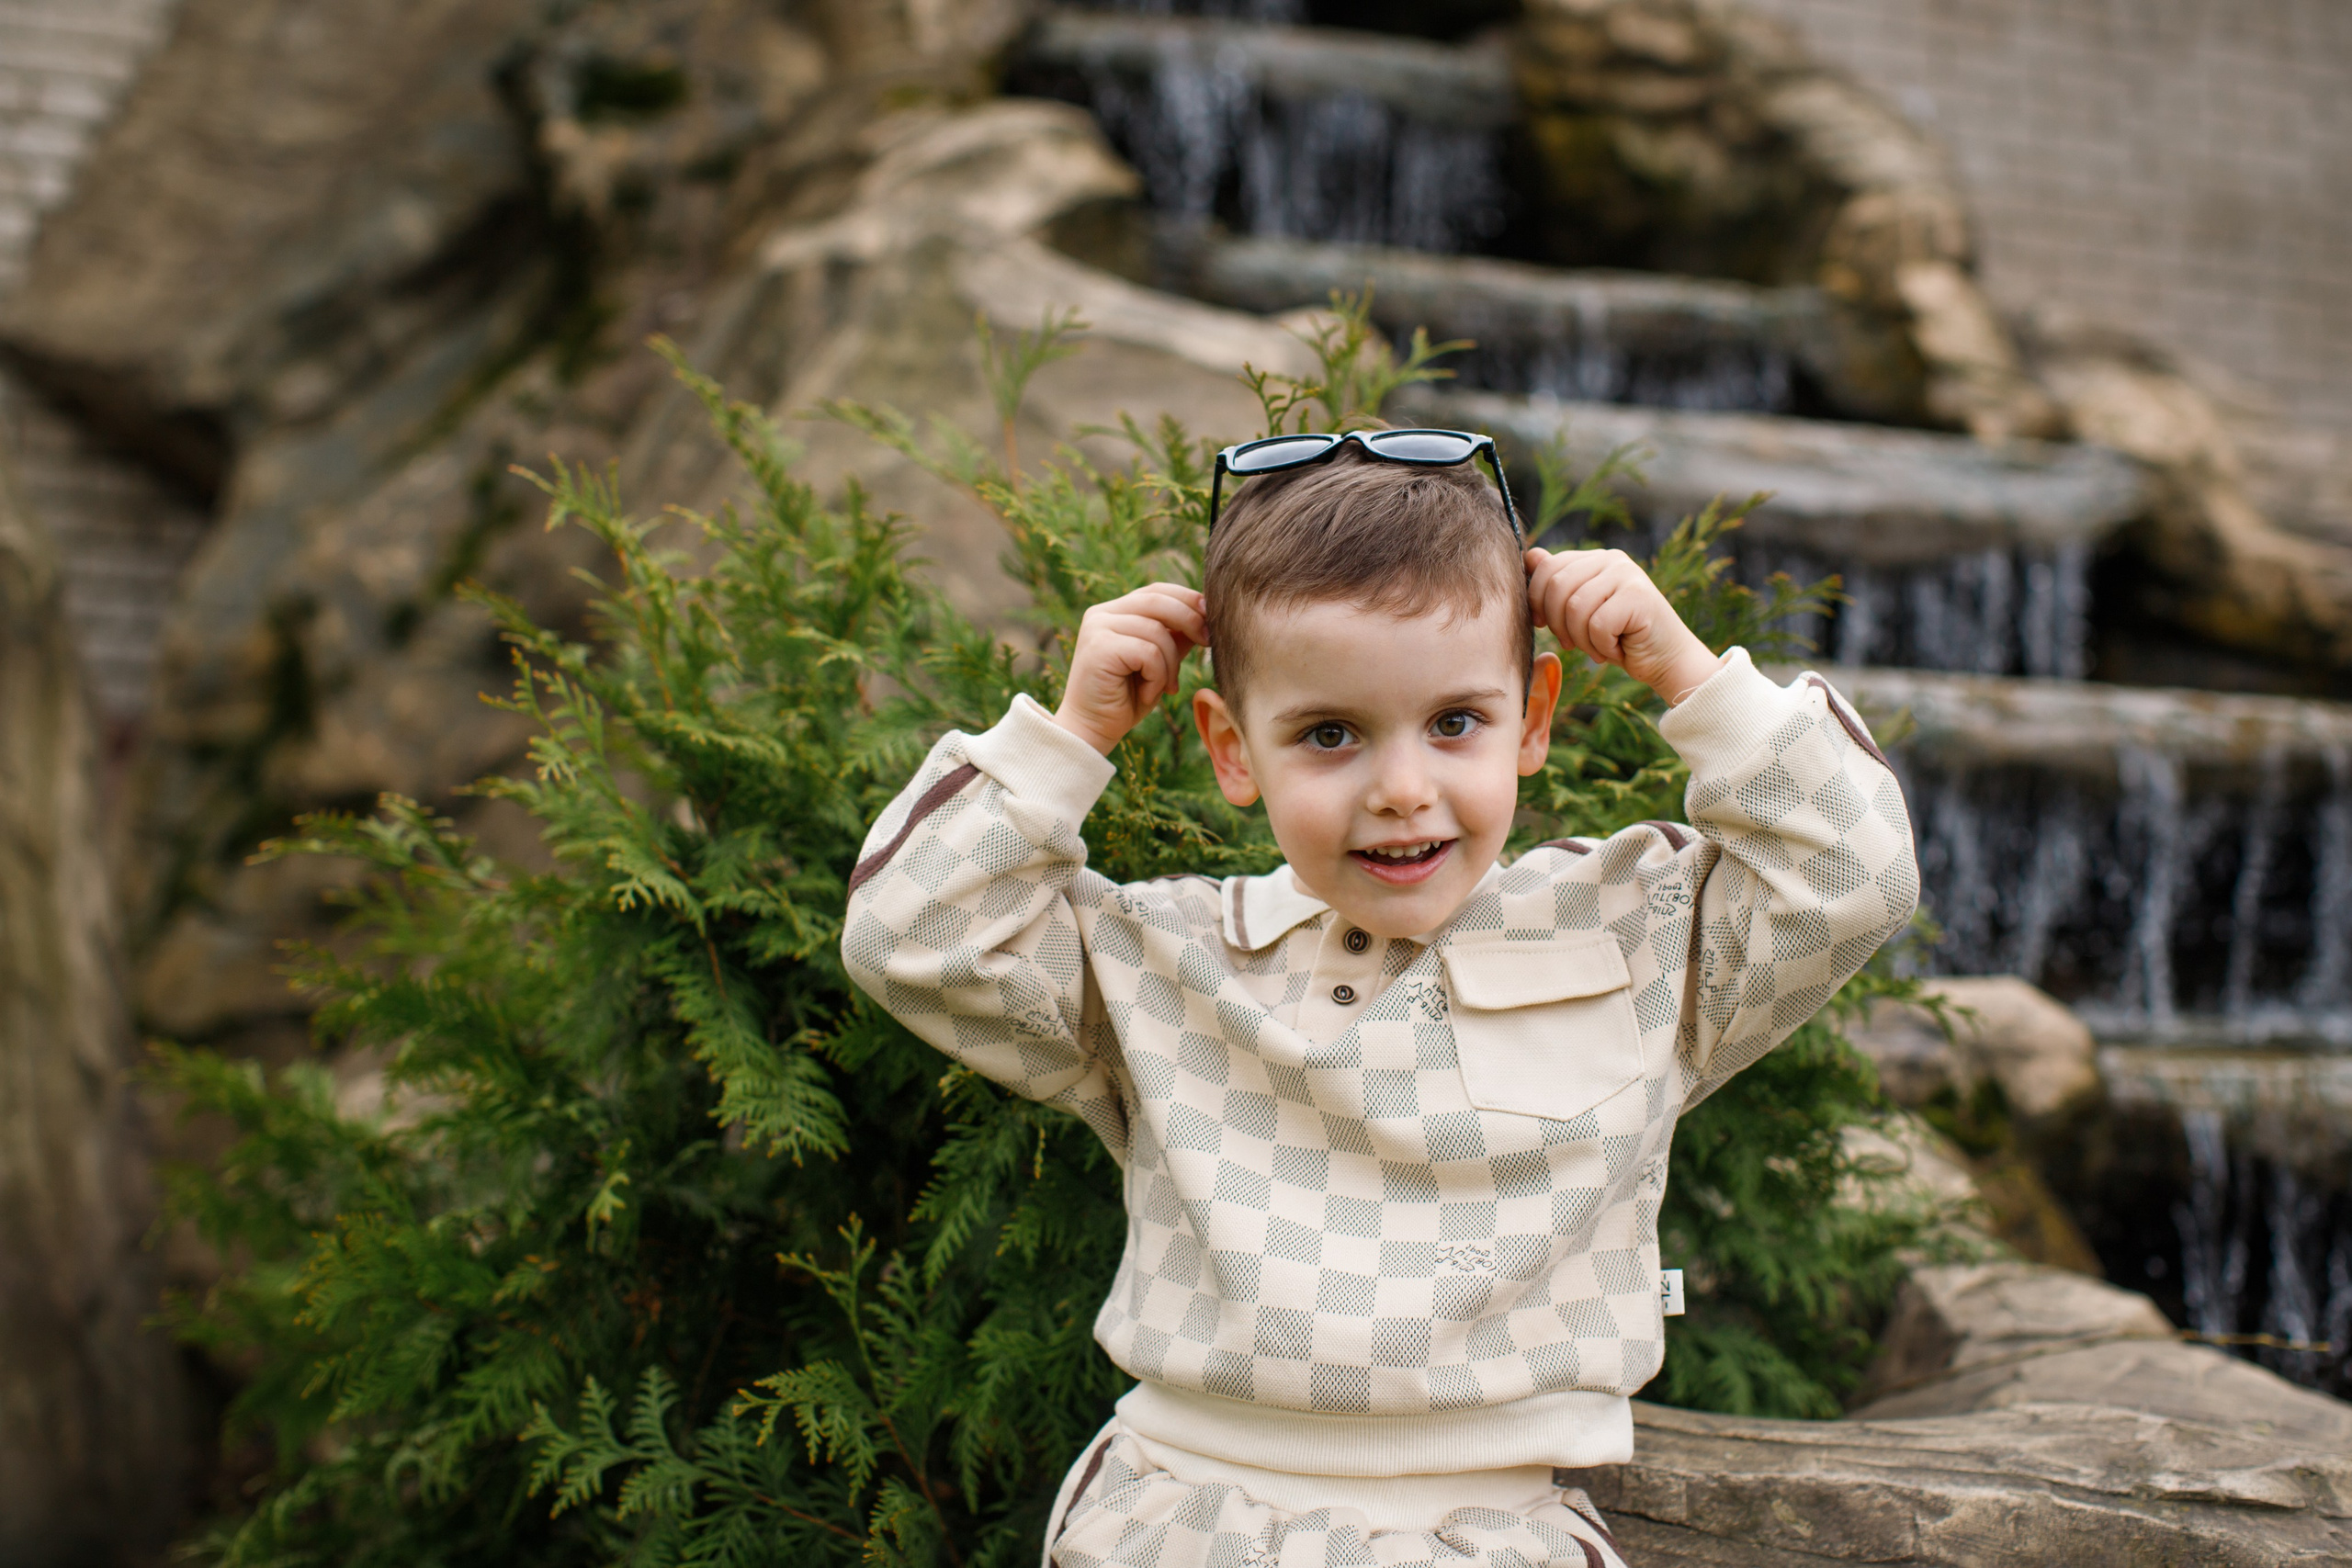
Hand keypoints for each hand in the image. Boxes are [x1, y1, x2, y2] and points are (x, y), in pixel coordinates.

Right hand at [1052, 582, 1208, 753]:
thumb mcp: (1159, 662)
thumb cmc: (1127, 698)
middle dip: (1191, 620)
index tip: (1211, 617)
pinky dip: (1157, 676)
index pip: (1157, 590)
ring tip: (1165, 687)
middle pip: (1158, 600)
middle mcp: (1101, 613)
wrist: (1093, 730)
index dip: (1188, 599)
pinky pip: (1148, 652)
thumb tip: (1205, 614)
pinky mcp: (1099, 647)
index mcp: (1115, 611)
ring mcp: (1097, 627)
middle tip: (1208, 642)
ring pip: (1157, 631)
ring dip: (1170, 664)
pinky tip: (1148, 694)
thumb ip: (1175, 637)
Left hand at [1526, 546, 1722, 704]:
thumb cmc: (1619, 638)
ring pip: (1576, 608)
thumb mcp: (1580, 612)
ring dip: (1582, 640)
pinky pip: (1598, 625)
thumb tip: (1530, 556)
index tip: (1543, 625)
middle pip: (1557, 587)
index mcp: (1594, 558)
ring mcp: (1627, 574)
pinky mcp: (1639, 596)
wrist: (1665, 660)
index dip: (1536, 601)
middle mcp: (1611, 559)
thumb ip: (1557, 584)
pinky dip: (1601, 646)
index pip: (1547, 568)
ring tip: (1599, 648)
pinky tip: (1617, 649)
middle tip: (1572, 644)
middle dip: (1557, 624)